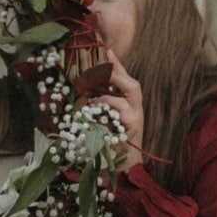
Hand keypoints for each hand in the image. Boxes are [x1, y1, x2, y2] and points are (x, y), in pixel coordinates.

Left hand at [93, 49, 144, 172]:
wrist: (121, 168)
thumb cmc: (108, 143)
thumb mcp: (100, 119)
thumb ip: (95, 103)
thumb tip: (79, 89)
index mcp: (128, 102)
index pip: (123, 77)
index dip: (115, 63)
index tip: (104, 49)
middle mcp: (136, 106)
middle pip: (130, 82)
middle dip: (114, 72)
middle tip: (96, 68)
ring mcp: (137, 115)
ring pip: (127, 91)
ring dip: (105, 89)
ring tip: (89, 93)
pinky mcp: (134, 124)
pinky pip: (119, 107)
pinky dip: (105, 104)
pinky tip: (92, 107)